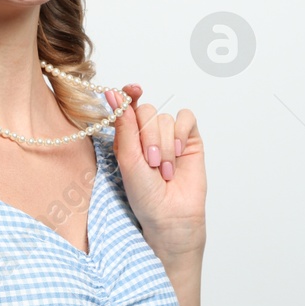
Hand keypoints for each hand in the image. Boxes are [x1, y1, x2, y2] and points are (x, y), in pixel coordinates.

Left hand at [104, 84, 205, 259]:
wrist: (171, 215)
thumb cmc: (145, 195)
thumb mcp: (128, 159)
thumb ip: (124, 126)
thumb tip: (114, 94)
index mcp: (127, 138)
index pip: (127, 106)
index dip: (128, 95)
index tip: (132, 90)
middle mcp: (147, 134)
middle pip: (147, 111)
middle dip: (148, 137)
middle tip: (151, 163)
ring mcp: (170, 136)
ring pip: (165, 118)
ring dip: (165, 145)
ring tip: (165, 170)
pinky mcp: (190, 139)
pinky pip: (186, 118)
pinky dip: (181, 134)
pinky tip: (180, 153)